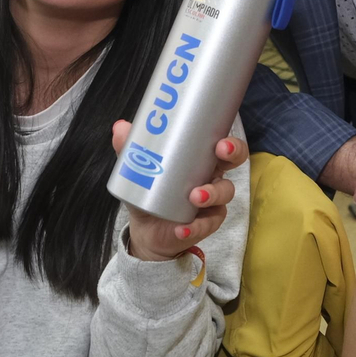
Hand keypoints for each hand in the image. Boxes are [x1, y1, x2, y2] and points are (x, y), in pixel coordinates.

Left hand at [113, 119, 246, 261]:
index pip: (224, 144)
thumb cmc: (151, 192)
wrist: (148, 229)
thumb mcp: (138, 171)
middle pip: (235, 161)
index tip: (221, 141)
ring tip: (194, 196)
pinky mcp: (205, 224)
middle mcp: (212, 176)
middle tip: (220, 152)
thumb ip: (130, 150)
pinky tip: (181, 228)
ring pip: (224, 193)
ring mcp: (212, 201)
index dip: (230, 140)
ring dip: (211, 193)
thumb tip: (120, 127)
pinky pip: (206, 224)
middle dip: (233, 154)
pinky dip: (194, 227)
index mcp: (201, 159)